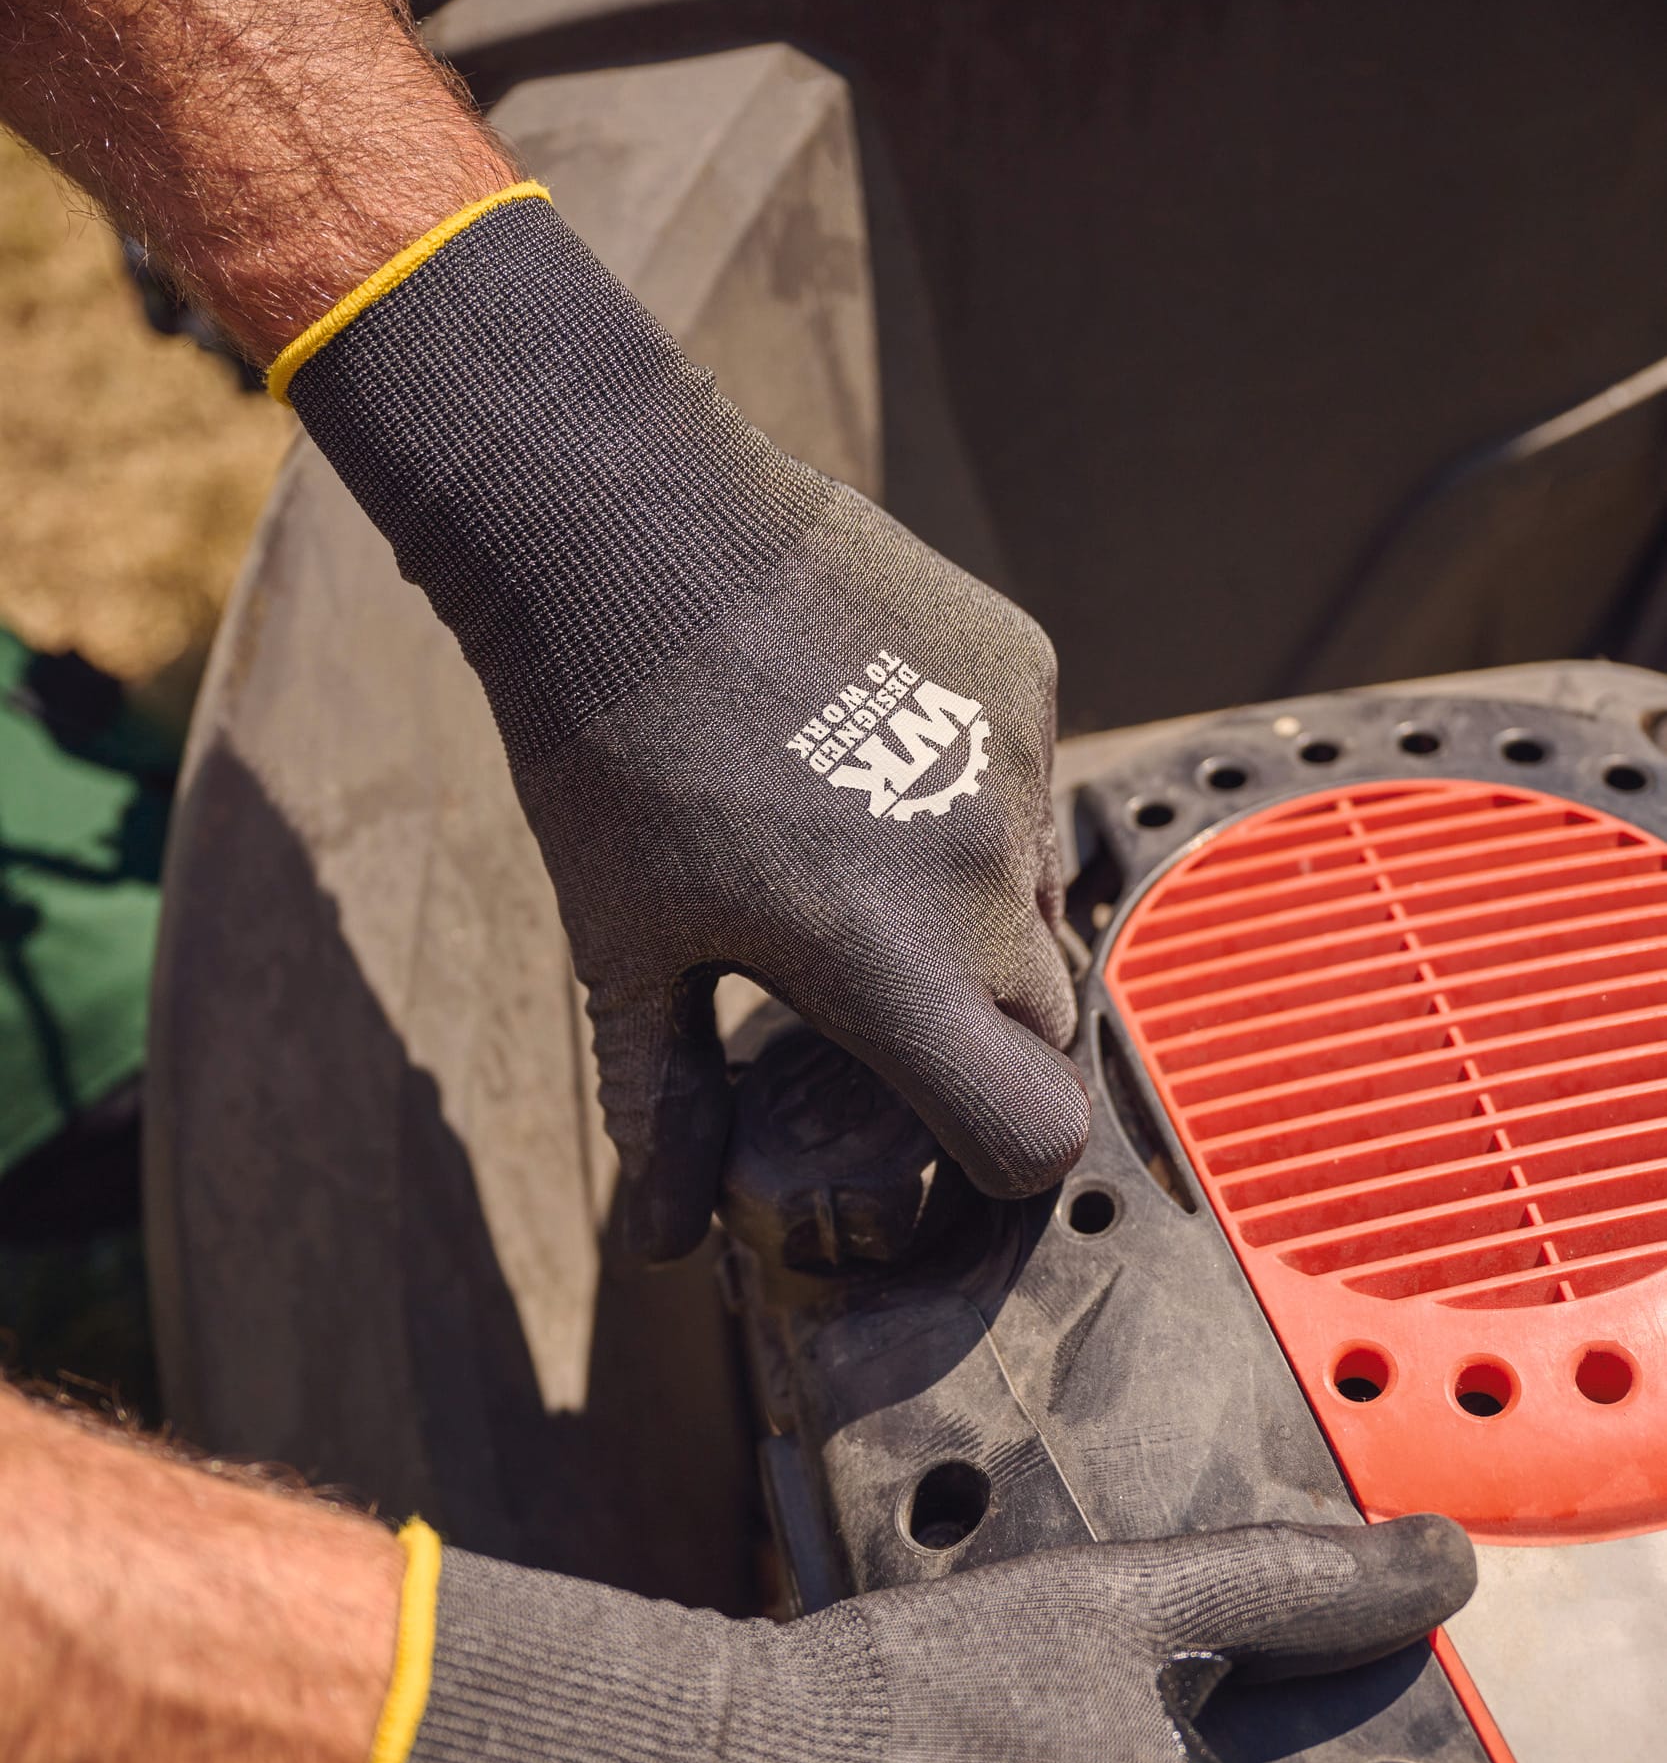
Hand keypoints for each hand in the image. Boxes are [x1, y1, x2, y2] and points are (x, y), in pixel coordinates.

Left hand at [525, 482, 1085, 1261]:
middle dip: (984, 1039)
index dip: (999, 1160)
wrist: (626, 522)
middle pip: (1049, 1026)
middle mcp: (983, 873)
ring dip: (976, 913)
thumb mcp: (622, 948)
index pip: (1036, 1133)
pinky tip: (868, 746)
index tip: (943, 1136)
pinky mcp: (1024, 670)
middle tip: (882, 1000)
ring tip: (853, 854)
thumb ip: (665, 1104)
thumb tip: (670, 1239)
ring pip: (1041, 896)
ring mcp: (1016, 762)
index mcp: (891, 965)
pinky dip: (970, 796)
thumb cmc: (604, 752)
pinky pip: (1026, 781)